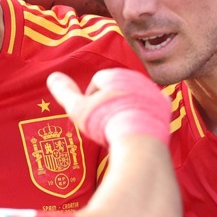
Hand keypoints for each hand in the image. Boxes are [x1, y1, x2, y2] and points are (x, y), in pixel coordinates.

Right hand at [47, 69, 169, 145]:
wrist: (139, 141)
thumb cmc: (106, 123)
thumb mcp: (78, 108)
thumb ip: (64, 92)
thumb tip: (52, 77)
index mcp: (114, 75)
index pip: (97, 82)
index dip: (90, 98)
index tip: (89, 115)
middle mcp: (135, 78)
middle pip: (116, 88)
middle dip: (109, 101)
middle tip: (103, 122)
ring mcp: (151, 92)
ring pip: (134, 96)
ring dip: (125, 106)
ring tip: (118, 126)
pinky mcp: (164, 107)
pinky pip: (153, 106)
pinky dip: (145, 112)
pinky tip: (140, 121)